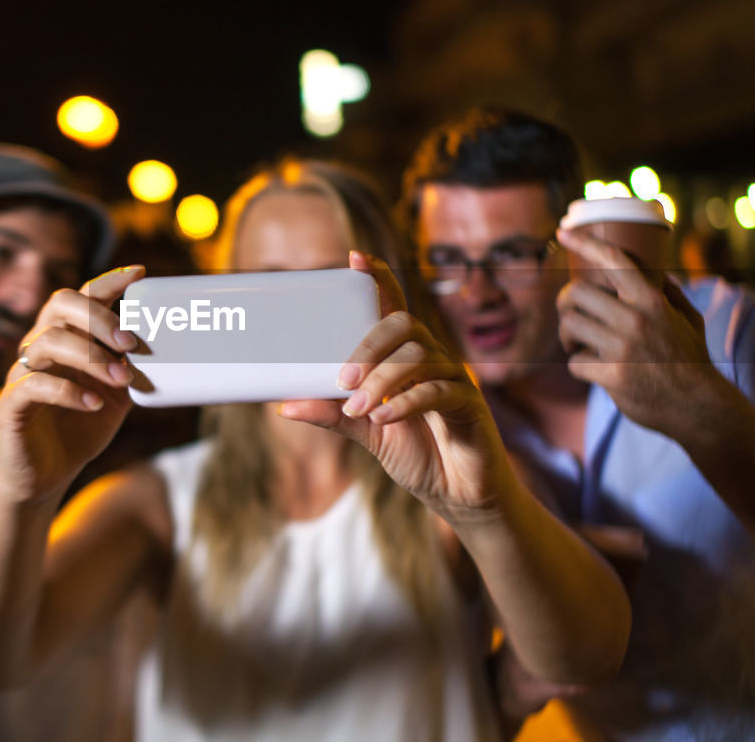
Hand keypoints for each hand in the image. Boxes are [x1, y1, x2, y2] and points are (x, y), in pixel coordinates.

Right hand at [0, 266, 144, 503]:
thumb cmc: (83, 425)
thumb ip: (134, 366)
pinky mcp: (12, 402)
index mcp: (68, 336)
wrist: (48, 474)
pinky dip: (68, 391)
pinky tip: (93, 403)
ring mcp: (23, 371)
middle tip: (130, 342)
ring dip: (91, 357)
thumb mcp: (118, 393)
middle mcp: (42, 345)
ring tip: (122, 378)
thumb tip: (172, 347)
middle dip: (99, 318)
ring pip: (48, 342)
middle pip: (61, 305)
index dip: (109, 281)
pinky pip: (34, 384)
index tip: (139, 274)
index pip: (84, 295)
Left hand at [279, 251, 515, 525]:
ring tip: (360, 408)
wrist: (458, 495)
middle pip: (403, 325)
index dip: (378, 279)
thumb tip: (284, 405)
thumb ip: (332, 414)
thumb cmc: (418, 454)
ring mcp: (454, 378)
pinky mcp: (470, 404)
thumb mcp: (365, 431)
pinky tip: (385, 418)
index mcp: (405, 357)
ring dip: (383, 381)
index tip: (354, 259)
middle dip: (368, 346)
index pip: (393, 306)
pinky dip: (407, 402)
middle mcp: (431, 358)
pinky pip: (439, 390)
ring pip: (418, 357)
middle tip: (343, 379)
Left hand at [555, 227, 723, 432]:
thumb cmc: (690, 359)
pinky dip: (578, 366)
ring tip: (578, 344)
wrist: (698, 406)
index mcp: (653, 300)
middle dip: (564, 303)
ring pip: (569, 326)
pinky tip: (592, 370)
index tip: (563, 231)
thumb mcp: (688, 318)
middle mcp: (636, 319)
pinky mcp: (613, 376)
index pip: (615, 262)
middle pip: (575, 293)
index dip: (585, 244)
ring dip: (567, 336)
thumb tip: (653, 271)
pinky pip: (574, 362)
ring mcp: (623, 348)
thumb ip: (668, 293)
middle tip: (570, 314)